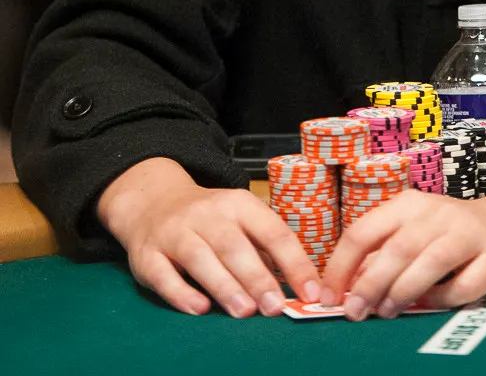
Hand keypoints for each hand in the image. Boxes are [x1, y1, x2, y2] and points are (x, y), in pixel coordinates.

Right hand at [97, 157, 321, 317]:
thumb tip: (296, 288)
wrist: (154, 202)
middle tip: (275, 308)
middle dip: (256, 277)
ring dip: (224, 285)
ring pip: (200, 257)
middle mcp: (207, 214)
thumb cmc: (210, 220)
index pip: (272, 231)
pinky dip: (181, 292)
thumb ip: (264, 250)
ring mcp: (175, 232)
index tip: (311, 292)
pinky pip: (163, 274)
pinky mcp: (147, 254)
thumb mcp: (241, 220)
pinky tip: (200, 308)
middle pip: (234, 245)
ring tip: (244, 311)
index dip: (294, 262)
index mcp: (239, 204)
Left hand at [320, 162, 485, 320]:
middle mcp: (437, 213)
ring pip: (430, 262)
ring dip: (403, 291)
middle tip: (354, 313)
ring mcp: (468, 233)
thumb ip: (382, 255)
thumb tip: (345, 287)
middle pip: (396, 248)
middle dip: (369, 284)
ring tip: (387, 312)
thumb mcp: (413, 232)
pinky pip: (464, 285)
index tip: (328, 296)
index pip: (364, 230)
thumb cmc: (451, 234)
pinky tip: (433, 304)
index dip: (342, 265)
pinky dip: (444, 299)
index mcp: (409, 204)